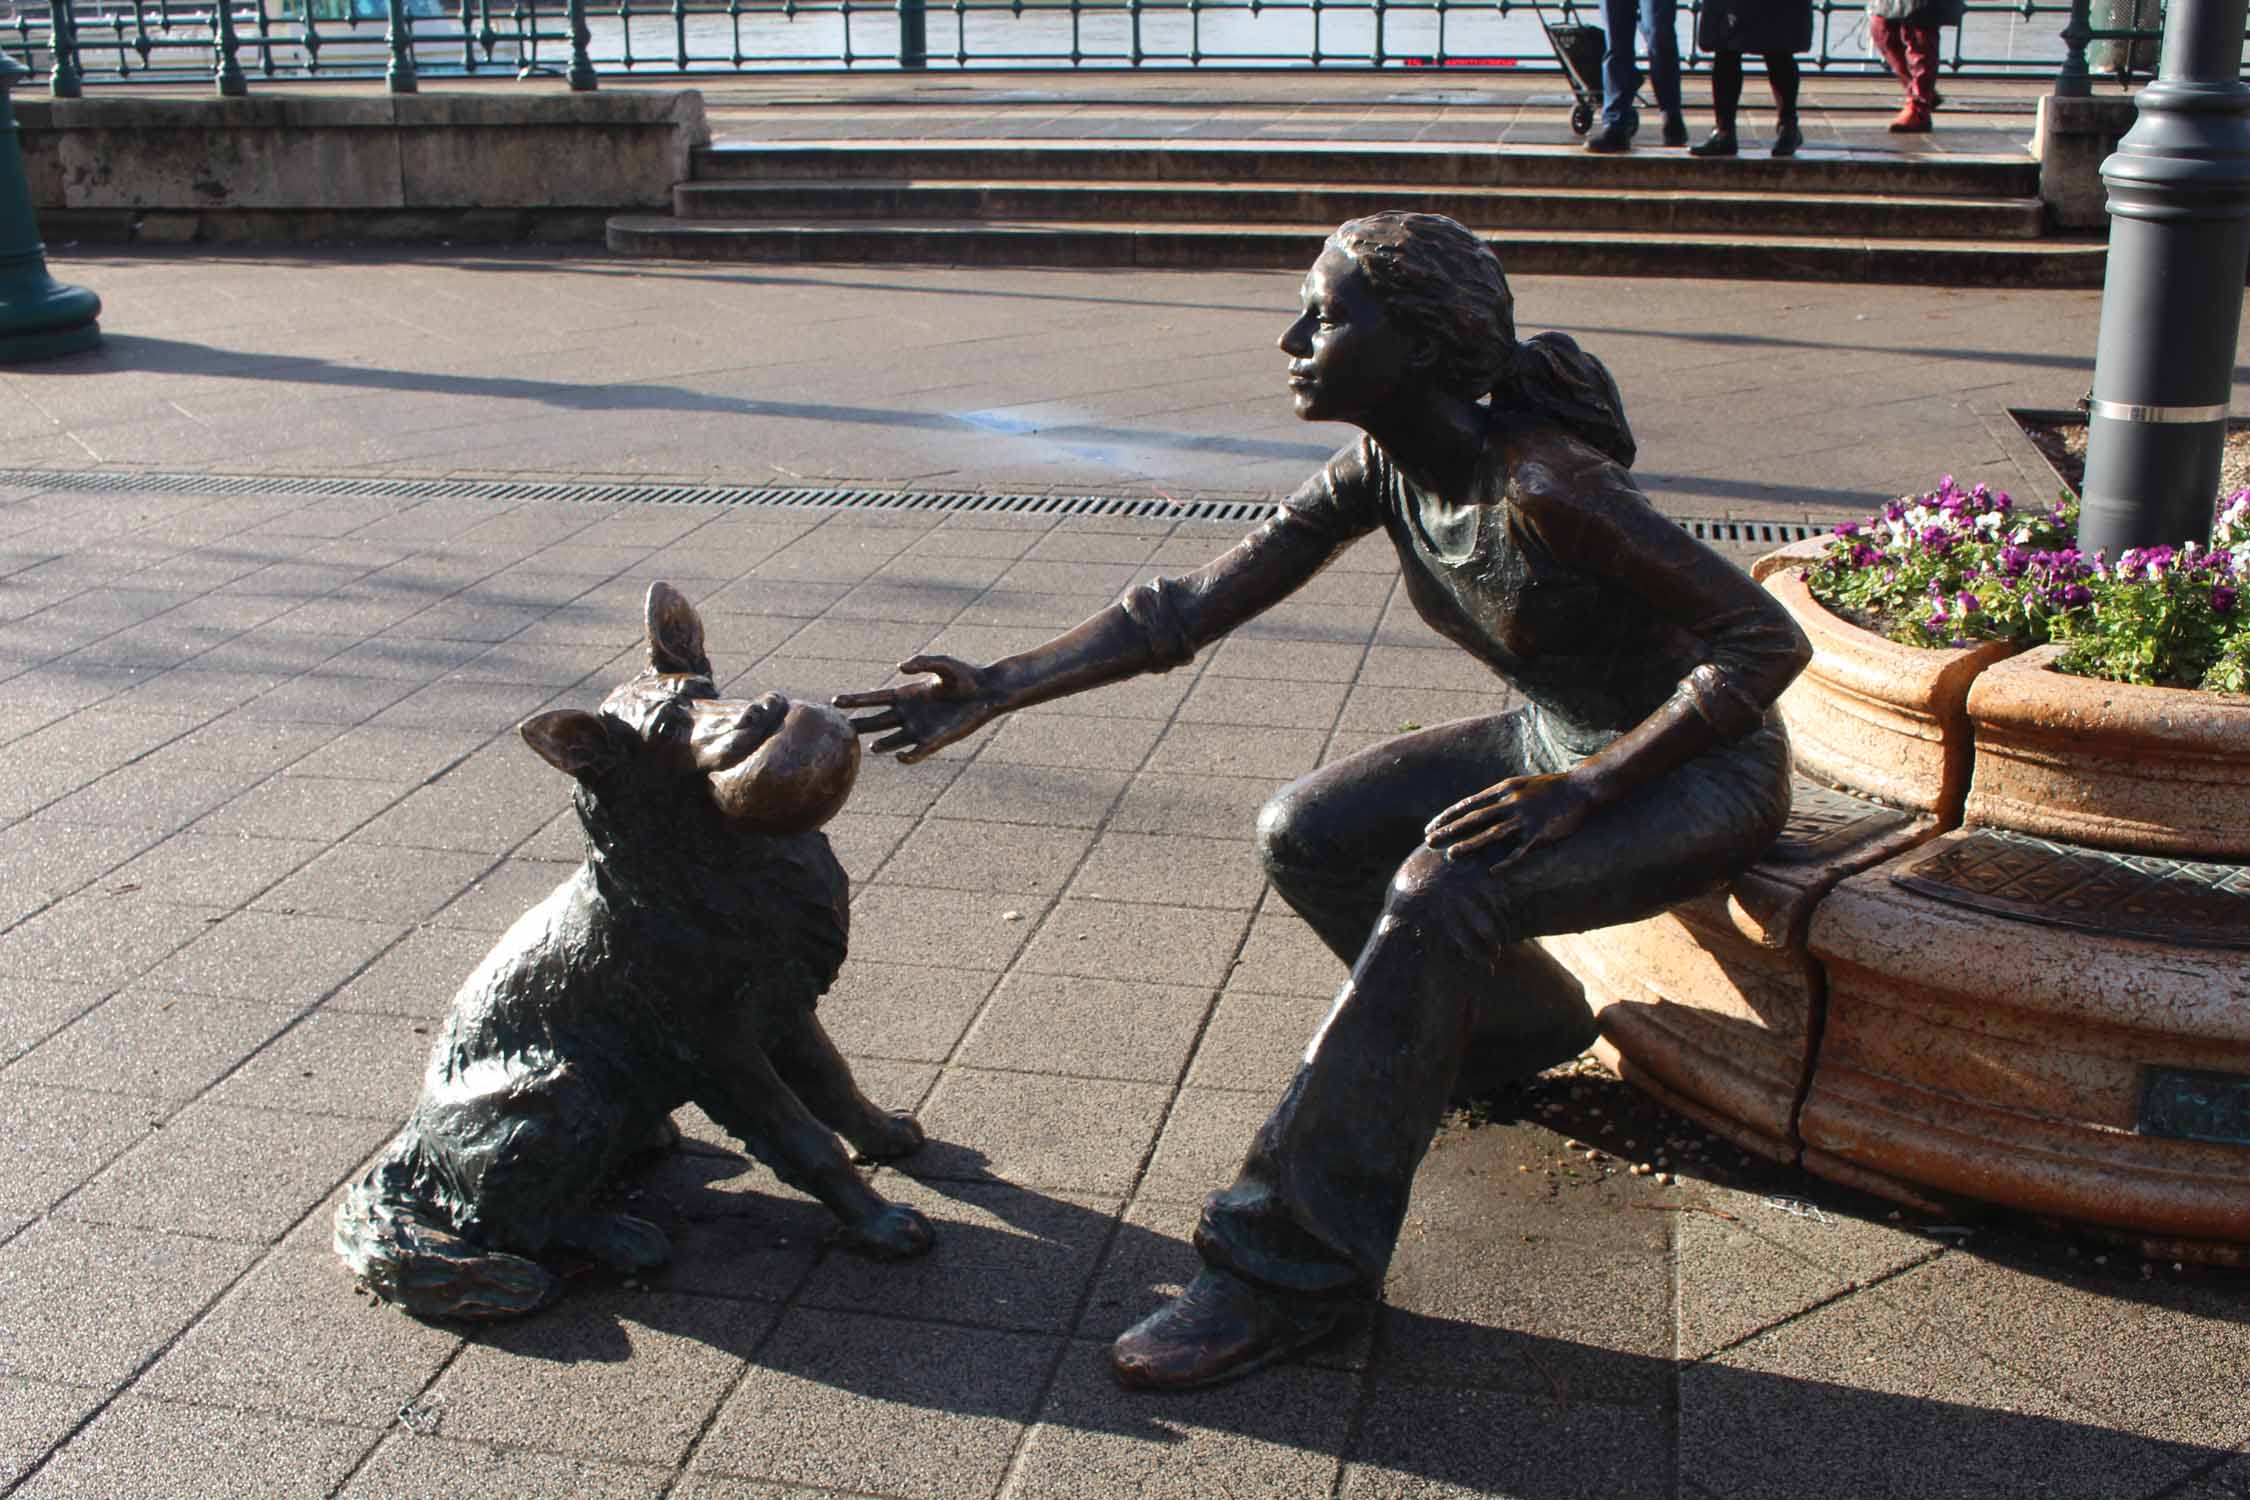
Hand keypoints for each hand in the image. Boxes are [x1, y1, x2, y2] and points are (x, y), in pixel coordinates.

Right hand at [833, 655, 1004, 763]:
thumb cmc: (965, 676)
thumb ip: (921, 662)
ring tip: (873, 747)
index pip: (874, 699)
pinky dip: (907, 756)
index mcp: (905, 695)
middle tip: (842, 729)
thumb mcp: (942, 664)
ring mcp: (920, 729)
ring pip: (892, 741)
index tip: (834, 702)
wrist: (987, 693)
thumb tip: (900, 668)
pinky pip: (917, 752)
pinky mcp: (936, 741)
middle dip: (859, 725)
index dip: (854, 700)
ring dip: (882, 745)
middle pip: (876, 722)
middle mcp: (908, 714)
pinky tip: (900, 756)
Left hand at [1423, 771, 1597, 871]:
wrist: (1580, 788)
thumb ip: (1498, 797)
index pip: (1468, 804)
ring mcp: (1526, 818)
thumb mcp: (1519, 785)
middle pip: (1474, 819)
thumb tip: (1475, 809)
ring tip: (1451, 855)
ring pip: (1492, 834)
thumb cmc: (1547, 788)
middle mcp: (1511, 802)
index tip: (1429, 827)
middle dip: (1450, 831)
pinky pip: (1521, 851)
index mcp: (1503, 789)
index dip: (1447, 816)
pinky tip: (1493, 872)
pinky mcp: (1541, 833)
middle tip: (1429, 841)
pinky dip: (1507, 862)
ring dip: (1471, 845)